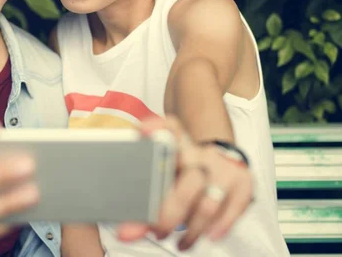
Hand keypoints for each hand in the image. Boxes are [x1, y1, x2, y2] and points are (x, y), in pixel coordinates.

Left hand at [116, 116, 252, 250]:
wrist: (219, 163)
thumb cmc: (182, 172)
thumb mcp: (163, 175)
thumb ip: (143, 200)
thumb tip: (126, 233)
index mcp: (178, 145)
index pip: (170, 128)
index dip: (158, 127)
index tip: (143, 131)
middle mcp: (201, 154)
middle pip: (188, 178)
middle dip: (172, 210)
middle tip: (157, 229)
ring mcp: (224, 168)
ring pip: (209, 202)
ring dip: (192, 228)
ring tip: (177, 242)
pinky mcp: (243, 184)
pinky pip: (235, 208)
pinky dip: (221, 226)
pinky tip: (208, 236)